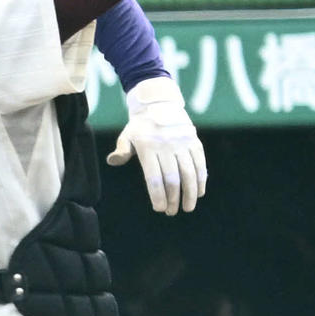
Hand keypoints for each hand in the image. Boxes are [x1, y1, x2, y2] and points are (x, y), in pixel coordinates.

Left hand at [107, 76, 206, 214]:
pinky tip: (199, 193)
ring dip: (190, 193)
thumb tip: (113, 160)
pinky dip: (201, 179)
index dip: (158, 195)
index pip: (154, 177)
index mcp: (148, 147)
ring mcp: (182, 143)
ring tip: (187, 208)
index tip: (160, 209)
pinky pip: (200, 163)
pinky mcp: (194, 141)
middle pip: (172, 178)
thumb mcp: (127, 135)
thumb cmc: (140, 126)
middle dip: (173, 198)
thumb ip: (122, 150)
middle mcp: (166, 145)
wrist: (160, 103)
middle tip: (171, 212)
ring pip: (189, 173)